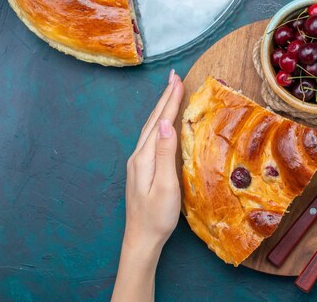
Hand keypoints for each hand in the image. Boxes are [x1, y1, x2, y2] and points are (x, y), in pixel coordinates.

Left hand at [112, 70, 184, 301]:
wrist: (141, 239)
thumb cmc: (157, 217)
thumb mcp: (166, 186)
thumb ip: (166, 154)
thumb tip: (167, 124)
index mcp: (145, 157)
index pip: (161, 122)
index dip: (170, 100)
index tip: (178, 80)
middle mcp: (139, 155)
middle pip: (154, 120)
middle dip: (164, 97)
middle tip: (174, 77)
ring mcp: (138, 162)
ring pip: (151, 127)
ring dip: (162, 108)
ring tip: (170, 92)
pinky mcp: (142, 168)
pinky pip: (152, 137)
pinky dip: (160, 122)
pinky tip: (164, 121)